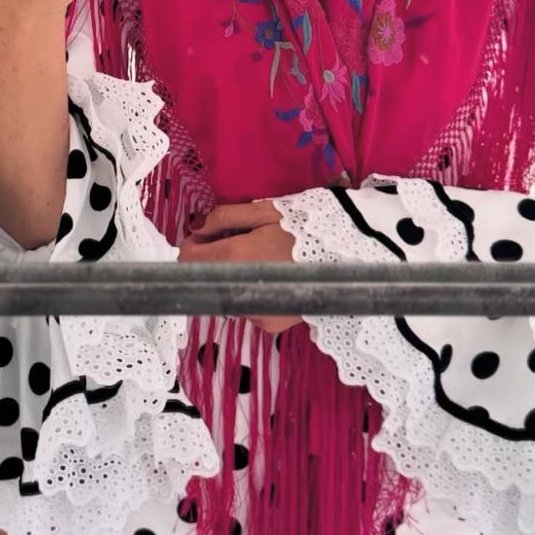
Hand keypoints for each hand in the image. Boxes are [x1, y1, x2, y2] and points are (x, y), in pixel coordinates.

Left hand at [177, 200, 302, 336]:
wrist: (346, 255)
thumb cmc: (304, 228)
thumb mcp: (263, 211)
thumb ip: (224, 217)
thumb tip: (197, 228)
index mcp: (236, 256)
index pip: (188, 259)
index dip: (192, 245)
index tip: (206, 236)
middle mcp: (241, 290)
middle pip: (205, 278)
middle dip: (212, 261)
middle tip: (235, 242)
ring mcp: (255, 311)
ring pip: (225, 294)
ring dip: (232, 277)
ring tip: (259, 260)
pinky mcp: (269, 324)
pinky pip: (247, 307)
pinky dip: (251, 293)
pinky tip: (272, 278)